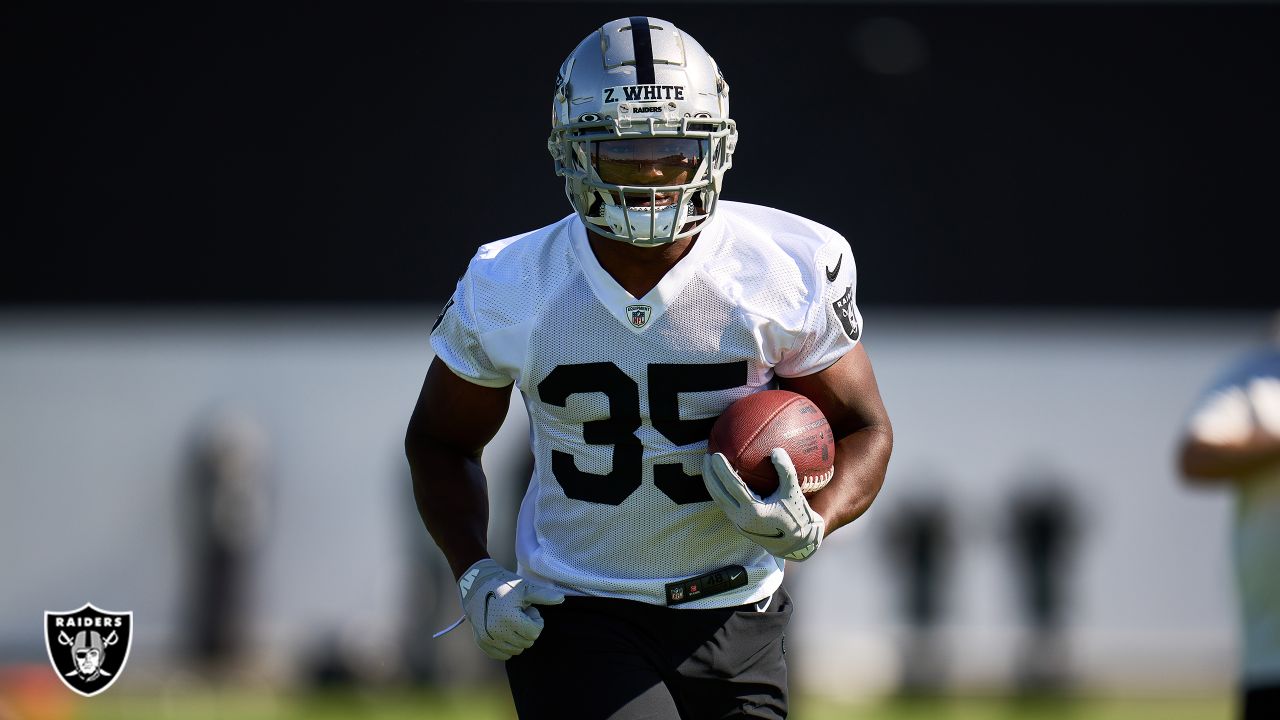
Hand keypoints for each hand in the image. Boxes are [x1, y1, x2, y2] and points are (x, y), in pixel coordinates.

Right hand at [458, 558, 564, 659]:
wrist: (476, 585)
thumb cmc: (504, 585)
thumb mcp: (525, 587)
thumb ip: (544, 596)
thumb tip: (561, 599)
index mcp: (509, 618)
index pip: (535, 633)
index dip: (535, 620)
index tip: (528, 610)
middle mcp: (497, 632)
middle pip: (527, 643)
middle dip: (527, 629)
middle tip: (519, 614)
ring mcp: (488, 639)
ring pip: (516, 650)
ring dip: (518, 638)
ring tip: (510, 620)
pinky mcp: (482, 643)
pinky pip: (503, 655)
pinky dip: (507, 646)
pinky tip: (504, 630)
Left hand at [702, 448, 825, 560]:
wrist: (796, 544)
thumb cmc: (797, 516)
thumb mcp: (794, 492)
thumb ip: (785, 470)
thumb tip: (775, 450)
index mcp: (755, 511)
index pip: (733, 486)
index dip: (722, 470)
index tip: (716, 454)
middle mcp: (742, 518)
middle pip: (718, 493)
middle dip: (709, 474)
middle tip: (707, 456)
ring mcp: (738, 523)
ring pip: (718, 500)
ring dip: (710, 483)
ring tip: (707, 466)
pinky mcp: (738, 525)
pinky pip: (724, 505)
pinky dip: (718, 491)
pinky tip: (718, 479)